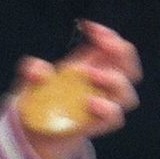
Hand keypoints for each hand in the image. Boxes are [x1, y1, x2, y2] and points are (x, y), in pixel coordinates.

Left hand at [14, 20, 139, 158]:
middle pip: (129, 65)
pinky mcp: (98, 123)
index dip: (109, 35)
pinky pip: (115, 118)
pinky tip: (89, 101)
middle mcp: (103, 84)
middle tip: (100, 44)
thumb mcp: (30, 82)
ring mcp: (103, 104)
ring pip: (128, 94)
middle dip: (120, 51)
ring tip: (90, 74)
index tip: (89, 27)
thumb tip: (38, 69)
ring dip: (114, 81)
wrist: (34, 131)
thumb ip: (32, 73)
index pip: (114, 47)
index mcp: (93, 66)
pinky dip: (106, 109)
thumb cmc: (38, 98)